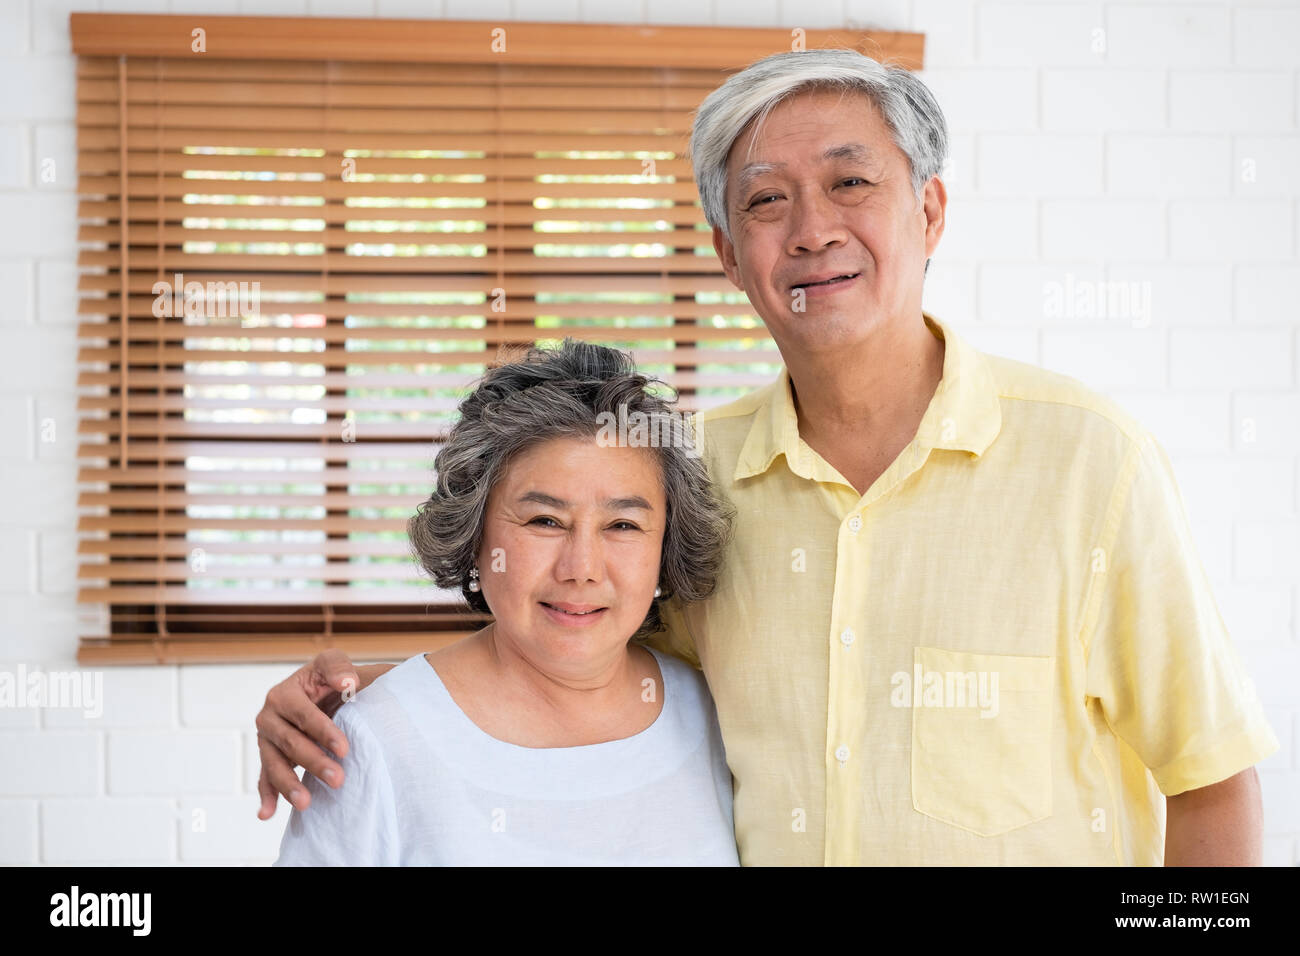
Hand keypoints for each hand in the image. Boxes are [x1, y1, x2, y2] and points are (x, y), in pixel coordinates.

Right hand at [255, 649, 361, 819]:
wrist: (321, 692)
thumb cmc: (328, 678)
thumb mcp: (332, 664)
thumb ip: (338, 668)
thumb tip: (347, 682)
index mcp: (284, 694)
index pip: (304, 715)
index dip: (323, 732)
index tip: (344, 749)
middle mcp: (269, 717)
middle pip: (290, 743)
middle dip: (313, 762)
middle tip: (338, 780)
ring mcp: (267, 739)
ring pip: (275, 764)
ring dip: (289, 784)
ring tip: (305, 803)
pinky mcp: (270, 756)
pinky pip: (265, 777)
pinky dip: (266, 795)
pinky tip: (267, 814)